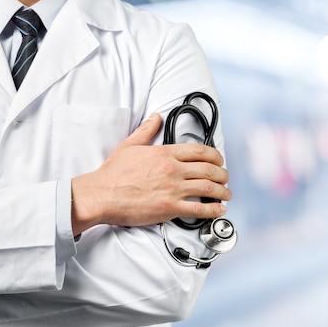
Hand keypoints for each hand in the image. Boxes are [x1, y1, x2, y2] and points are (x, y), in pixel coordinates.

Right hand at [71, 113, 231, 235]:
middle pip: (208, 169)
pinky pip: (198, 209)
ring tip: (226, 193)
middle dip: (222, 174)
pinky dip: (213, 210)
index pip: (199, 150)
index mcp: (165, 154)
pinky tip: (219, 209)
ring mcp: (172, 189)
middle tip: (225, 178)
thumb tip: (155, 117)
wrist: (100, 195)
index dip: (215, 156)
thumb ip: (146, 130)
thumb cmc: (112, 173)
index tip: (219, 161)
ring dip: (222, 191)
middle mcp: (172, 170)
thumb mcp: (130, 145)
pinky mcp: (169, 208)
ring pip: (207, 188)